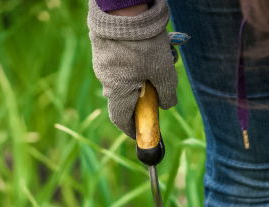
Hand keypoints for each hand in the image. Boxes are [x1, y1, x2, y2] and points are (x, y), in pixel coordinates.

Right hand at [87, 0, 177, 136]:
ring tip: (161, 56)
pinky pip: (120, 61)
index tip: (141, 131)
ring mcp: (101, 62)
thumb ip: (167, 93)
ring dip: (142, 73)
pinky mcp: (102, 47)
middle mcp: (105, 79)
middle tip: (160, 84)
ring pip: (124, 76)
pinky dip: (134, 60)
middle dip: (144, 94)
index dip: (132, 128)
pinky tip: (148, 45)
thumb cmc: (144, 43)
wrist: (124, 9)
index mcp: (118, 91)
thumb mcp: (163, 70)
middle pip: (126, 95)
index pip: (121, 119)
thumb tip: (166, 105)